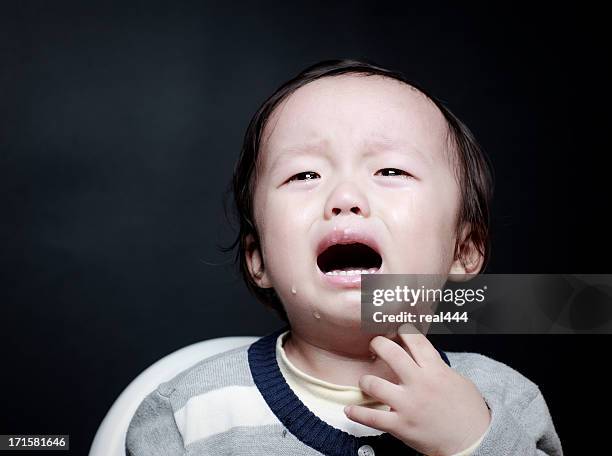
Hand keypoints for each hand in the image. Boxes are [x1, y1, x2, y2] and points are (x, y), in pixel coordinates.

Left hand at [344, 325, 490, 455]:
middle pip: (390, 353)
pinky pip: (372, 417)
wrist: (473, 441)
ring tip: (366, 381)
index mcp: (436, 370)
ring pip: (374, 384)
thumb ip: (438, 367)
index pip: (415, 341)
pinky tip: (350, 409)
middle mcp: (419, 384)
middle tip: (374, 345)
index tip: (397, 329)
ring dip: (366, 380)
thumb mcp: (457, 380)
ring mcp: (408, 405)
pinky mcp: (401, 426)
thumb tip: (423, 357)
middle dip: (378, 344)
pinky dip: (358, 413)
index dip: (403, 331)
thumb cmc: (469, 412)